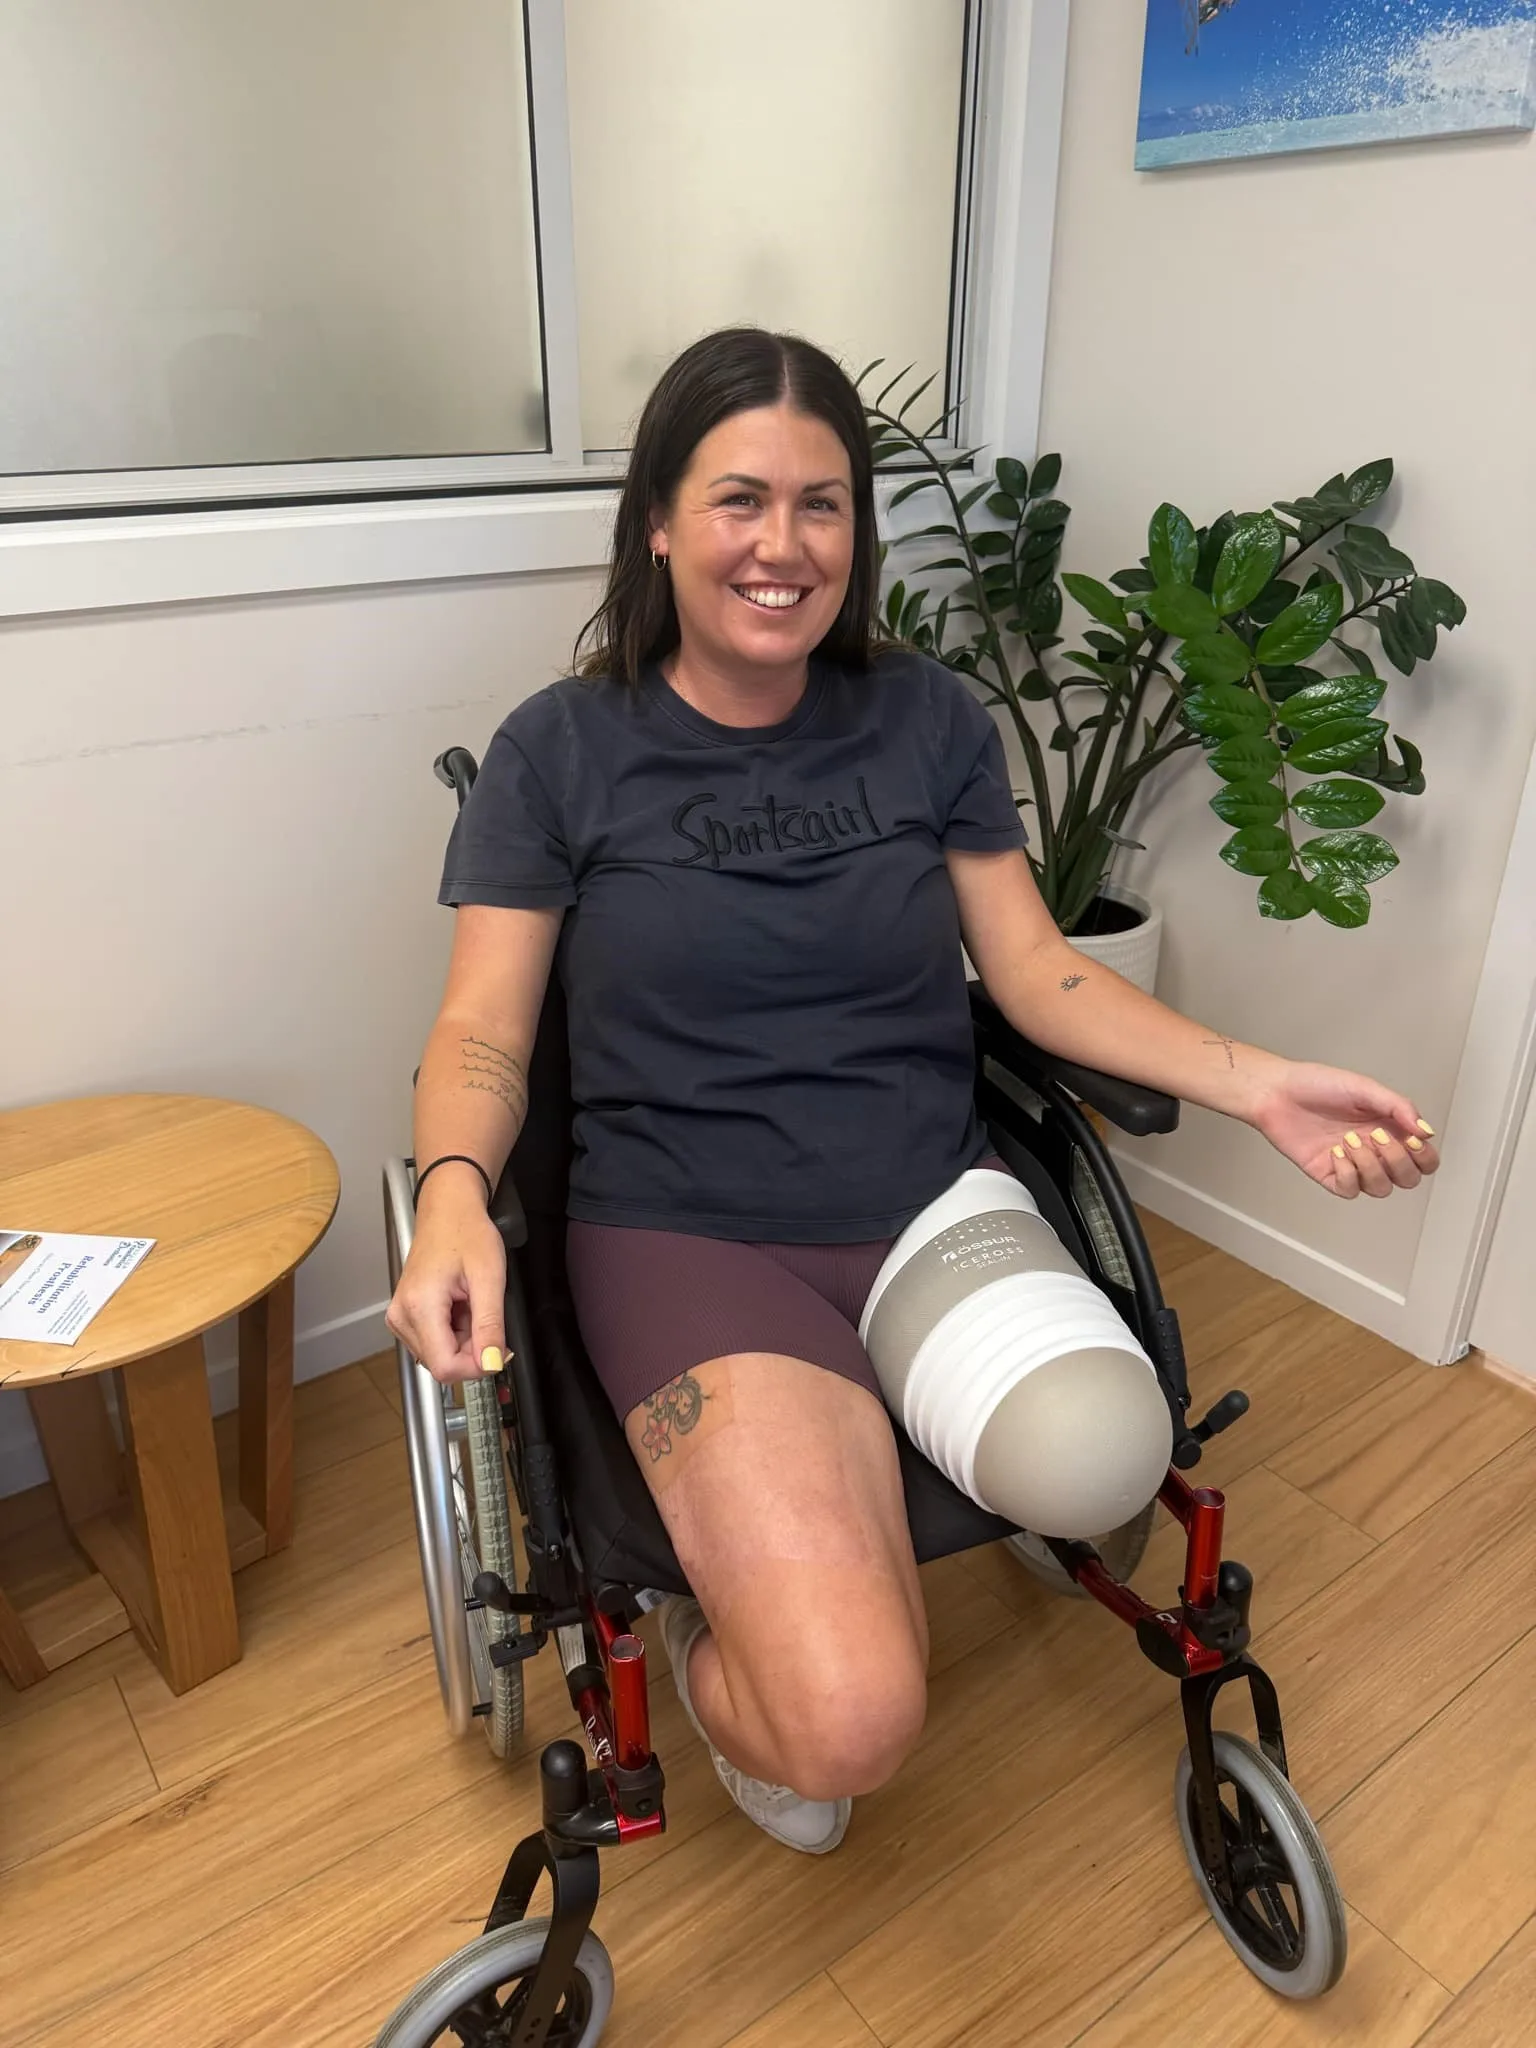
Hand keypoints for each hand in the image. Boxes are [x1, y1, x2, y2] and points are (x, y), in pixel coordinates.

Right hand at [386, 1178, 507, 1382]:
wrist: (448, 1210)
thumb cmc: (467, 1233)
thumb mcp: (490, 1278)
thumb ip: (490, 1325)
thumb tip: (491, 1364)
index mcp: (419, 1306)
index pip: (445, 1367)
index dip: (476, 1366)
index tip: (498, 1347)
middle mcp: (401, 1316)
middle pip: (442, 1363)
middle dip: (471, 1349)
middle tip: (484, 1312)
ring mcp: (399, 1317)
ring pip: (439, 1355)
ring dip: (463, 1340)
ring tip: (469, 1303)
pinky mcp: (403, 1316)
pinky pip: (433, 1342)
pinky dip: (454, 1332)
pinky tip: (459, 1305)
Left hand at [1249, 1061, 1440, 1199]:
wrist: (1277, 1092)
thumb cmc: (1317, 1085)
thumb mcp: (1364, 1087)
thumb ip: (1398, 1107)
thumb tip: (1426, 1130)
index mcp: (1389, 1129)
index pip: (1424, 1158)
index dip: (1425, 1157)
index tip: (1412, 1139)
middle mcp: (1375, 1150)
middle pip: (1408, 1178)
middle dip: (1399, 1161)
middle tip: (1377, 1137)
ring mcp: (1353, 1165)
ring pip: (1381, 1188)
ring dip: (1370, 1166)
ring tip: (1349, 1140)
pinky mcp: (1329, 1175)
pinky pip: (1350, 1190)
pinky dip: (1347, 1173)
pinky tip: (1335, 1153)